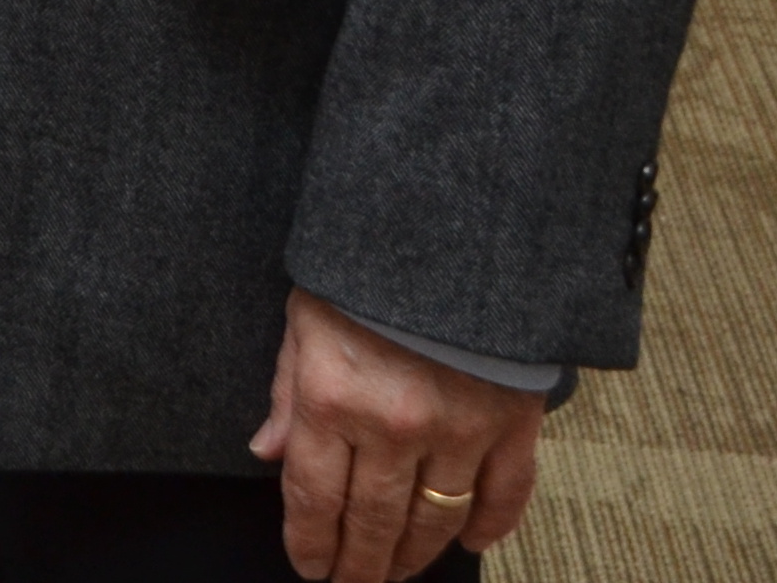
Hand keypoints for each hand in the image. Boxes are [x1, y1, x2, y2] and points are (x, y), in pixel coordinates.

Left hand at [249, 288, 544, 581]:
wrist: (446, 229)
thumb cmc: (364, 274)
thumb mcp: (303, 321)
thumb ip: (286, 393)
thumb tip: (266, 453)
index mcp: (330, 399)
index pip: (313, 497)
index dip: (310, 543)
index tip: (310, 569)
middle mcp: (391, 425)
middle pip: (372, 521)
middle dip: (360, 564)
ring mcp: (457, 430)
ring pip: (434, 519)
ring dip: (414, 555)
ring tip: (398, 573)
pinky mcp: (511, 423)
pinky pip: (505, 494)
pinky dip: (490, 526)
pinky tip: (472, 544)